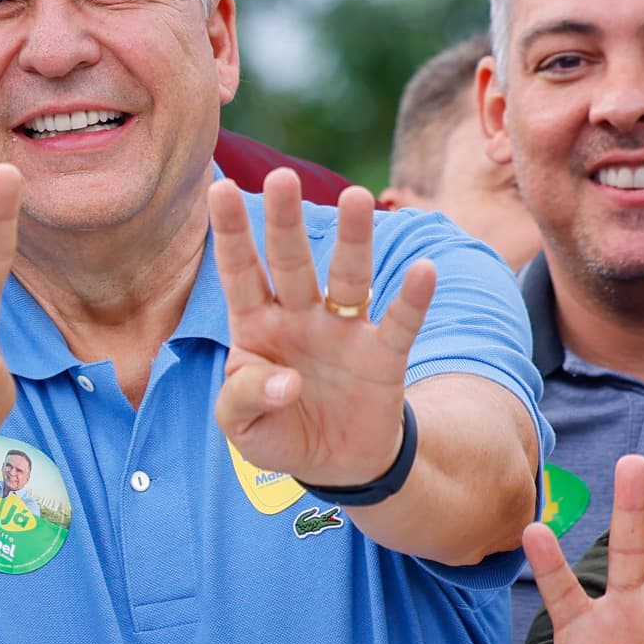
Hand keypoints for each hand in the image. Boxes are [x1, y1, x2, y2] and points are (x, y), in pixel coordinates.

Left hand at [208, 172, 434, 490]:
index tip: (220, 187)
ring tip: (355, 198)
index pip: (240, 274)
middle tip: (282, 177)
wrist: (334, 465)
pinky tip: (423, 270)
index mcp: (257, 327)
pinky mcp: (383, 356)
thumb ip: (245, 401)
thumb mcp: (244, 429)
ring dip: (353, 240)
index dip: (231, 233)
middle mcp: (300, 317)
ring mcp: (344, 331)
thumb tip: (285, 382)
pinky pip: (399, 323)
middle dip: (286, 222)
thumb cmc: (279, 432)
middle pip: (292, 262)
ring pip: (348, 278)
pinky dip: (413, 299)